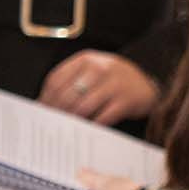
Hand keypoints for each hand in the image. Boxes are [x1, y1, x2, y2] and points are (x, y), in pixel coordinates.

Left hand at [39, 51, 157, 126]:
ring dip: (72, 121)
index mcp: (87, 59)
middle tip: (51, 125)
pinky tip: (86, 130)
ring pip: (82, 107)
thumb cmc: (113, 82)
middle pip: (67, 95)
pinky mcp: (126, 100)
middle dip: (56, 113)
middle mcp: (100, 68)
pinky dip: (91, 126)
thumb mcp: (92, 73)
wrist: (148, 85)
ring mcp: (114, 84)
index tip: (41, 112)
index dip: (45, 98)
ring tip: (67, 129)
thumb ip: (69, 83)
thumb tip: (42, 105)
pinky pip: (101, 117)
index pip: (56, 79)